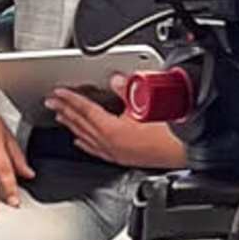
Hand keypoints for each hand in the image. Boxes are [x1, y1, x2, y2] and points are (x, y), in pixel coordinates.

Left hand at [46, 87, 188, 173]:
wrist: (187, 151)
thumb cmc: (172, 131)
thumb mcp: (149, 104)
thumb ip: (128, 90)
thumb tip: (114, 80)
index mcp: (112, 130)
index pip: (85, 110)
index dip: (70, 99)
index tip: (58, 93)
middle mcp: (110, 144)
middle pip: (81, 124)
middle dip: (65, 111)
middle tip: (51, 102)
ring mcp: (116, 153)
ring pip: (86, 137)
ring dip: (72, 125)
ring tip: (61, 116)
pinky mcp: (124, 159)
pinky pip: (96, 150)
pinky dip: (85, 142)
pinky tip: (81, 140)